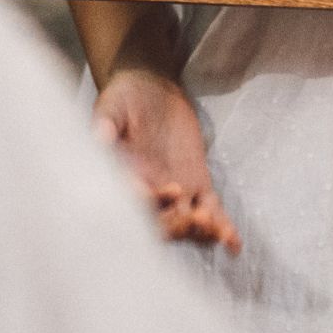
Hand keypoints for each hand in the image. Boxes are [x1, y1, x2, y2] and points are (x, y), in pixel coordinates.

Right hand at [93, 67, 240, 253]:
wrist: (151, 89)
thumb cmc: (124, 98)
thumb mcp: (112, 105)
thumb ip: (106, 123)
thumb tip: (98, 136)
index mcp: (122, 179)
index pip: (130, 200)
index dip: (140, 200)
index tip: (147, 192)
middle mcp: (147, 193)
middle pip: (159, 223)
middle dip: (175, 224)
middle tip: (192, 216)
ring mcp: (173, 192)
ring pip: (186, 222)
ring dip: (199, 229)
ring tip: (214, 228)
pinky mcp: (196, 183)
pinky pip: (210, 209)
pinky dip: (222, 226)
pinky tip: (234, 243)